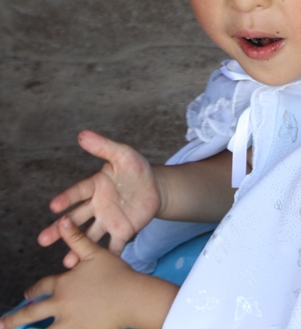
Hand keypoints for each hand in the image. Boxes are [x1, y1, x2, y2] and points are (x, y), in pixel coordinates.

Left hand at [0, 217, 177, 328]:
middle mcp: (61, 304)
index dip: (32, 291)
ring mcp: (68, 323)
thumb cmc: (115, 273)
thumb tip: (64, 219)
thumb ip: (77, 238)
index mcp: (63, 283)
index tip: (27, 294)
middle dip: (14, 319)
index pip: (41, 288)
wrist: (131, 297)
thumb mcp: (95, 253)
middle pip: (32, 313)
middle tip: (2, 324)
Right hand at [39, 130, 161, 267]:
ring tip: (67, 262)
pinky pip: (114, 245)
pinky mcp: (122, 231)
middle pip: (76, 218)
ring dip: (78, 247)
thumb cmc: (136, 168)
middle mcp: (97, 205)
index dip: (67, 198)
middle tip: (43, 240)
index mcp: (95, 186)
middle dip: (60, 229)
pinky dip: (108, 255)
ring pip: (90, 235)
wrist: (156, 186)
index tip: (54, 206)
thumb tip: (82, 134)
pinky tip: (98, 266)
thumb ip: (104, 147)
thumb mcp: (123, 154)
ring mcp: (108, 220)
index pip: (78, 192)